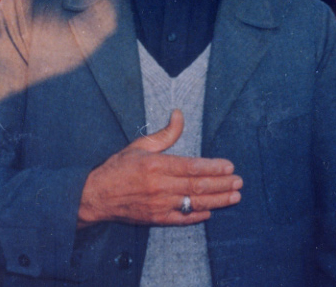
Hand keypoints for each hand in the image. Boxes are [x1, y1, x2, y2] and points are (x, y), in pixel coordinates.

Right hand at [78, 109, 242, 226]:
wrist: (96, 195)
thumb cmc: (118, 167)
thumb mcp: (140, 145)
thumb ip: (164, 134)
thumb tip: (179, 115)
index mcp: (156, 165)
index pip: (191, 167)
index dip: (213, 168)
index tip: (229, 167)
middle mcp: (159, 186)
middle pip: (197, 186)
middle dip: (221, 184)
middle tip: (239, 182)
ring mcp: (158, 205)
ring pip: (194, 203)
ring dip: (217, 200)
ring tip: (234, 197)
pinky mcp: (155, 219)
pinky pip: (181, 219)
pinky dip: (197, 216)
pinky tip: (211, 212)